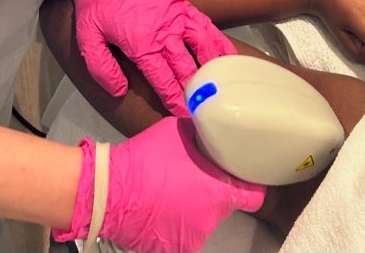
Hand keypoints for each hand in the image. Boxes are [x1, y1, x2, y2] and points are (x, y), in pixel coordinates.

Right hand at [53, 117, 264, 252]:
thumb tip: (209, 124)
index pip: (254, 196)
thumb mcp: (178, 130)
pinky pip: (182, 231)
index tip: (244, 174)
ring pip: (202, 218)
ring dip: (194, 206)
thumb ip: (200, 132)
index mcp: (219, 192)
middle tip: (195, 173)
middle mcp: (211, 220)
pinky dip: (176, 222)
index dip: (251, 184)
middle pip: (223, 204)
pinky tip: (160, 206)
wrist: (110, 192)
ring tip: (172, 190)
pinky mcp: (172, 249)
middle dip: (213, 190)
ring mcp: (192, 238)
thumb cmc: (148, 158)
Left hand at [61, 0, 235, 114]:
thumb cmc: (97, 3)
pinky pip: (206, 26)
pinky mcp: (184, 5)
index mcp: (142, 43)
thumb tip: (121, 91)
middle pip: (185, 67)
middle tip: (204, 109)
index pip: (163, 79)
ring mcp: (178, 17)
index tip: (184, 115)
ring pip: (201, 47)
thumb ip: (102, 68)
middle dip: (194, 90)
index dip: (174, 99)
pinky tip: (229, 56)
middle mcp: (165, 32)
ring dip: (211, 68)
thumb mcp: (88, 38)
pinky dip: (219, 42)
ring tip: (221, 86)